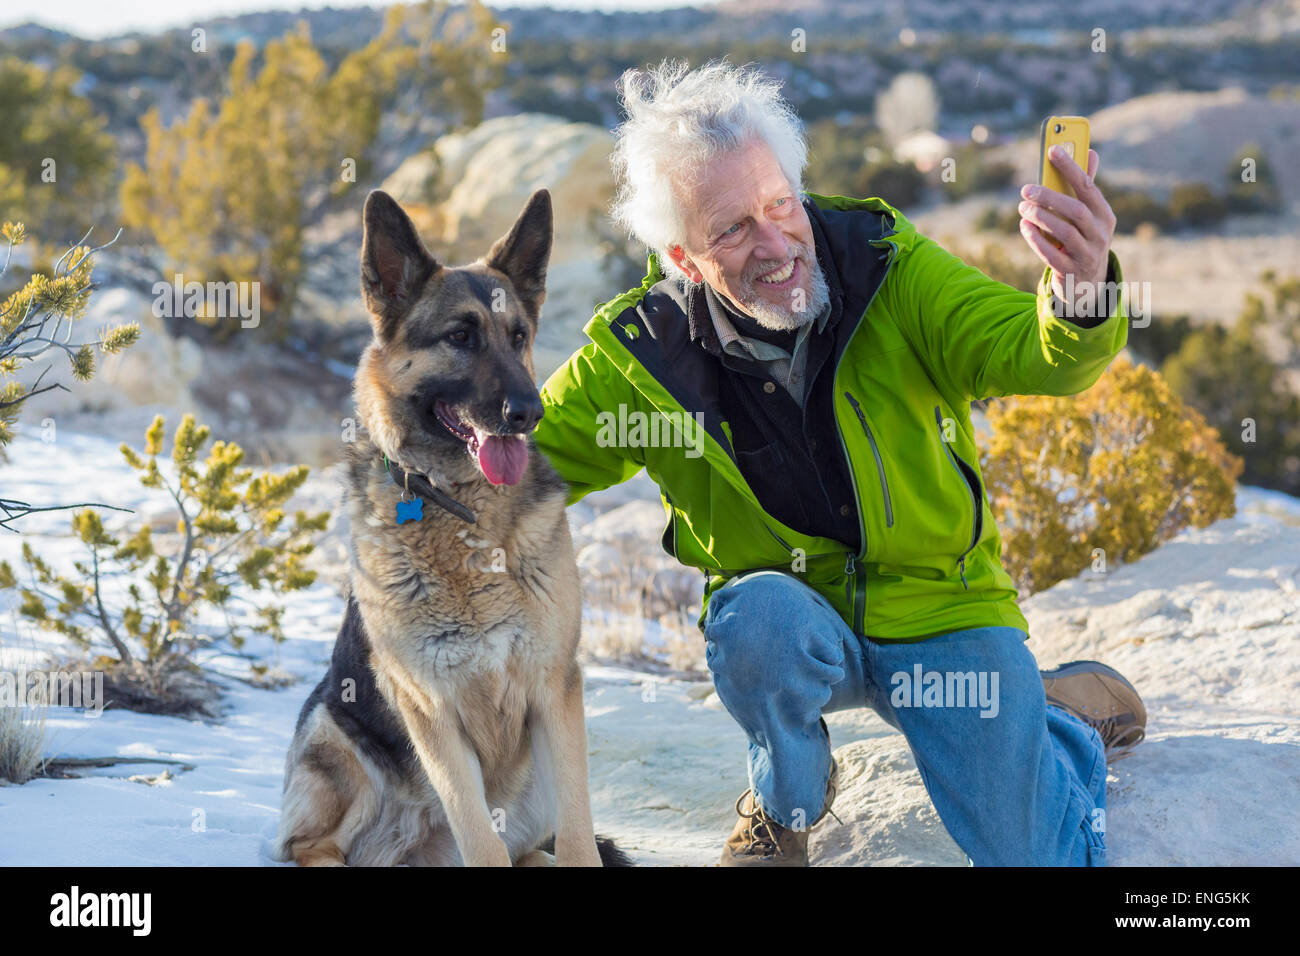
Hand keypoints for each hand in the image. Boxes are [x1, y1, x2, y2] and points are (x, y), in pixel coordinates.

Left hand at [1018, 147, 1116, 314]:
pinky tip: (1024, 227)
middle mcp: (1100, 234)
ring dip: (1040, 217)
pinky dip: (1036, 239)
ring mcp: (1087, 254)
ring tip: (1022, 208)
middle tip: (1026, 189)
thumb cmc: (1083, 239)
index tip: (1052, 150)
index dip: (1071, 167)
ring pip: (1063, 232)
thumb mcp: (1090, 216)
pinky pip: (1051, 254)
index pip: (1088, 186)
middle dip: (1049, 196)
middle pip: (1076, 210)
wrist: (1087, 283)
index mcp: (1104, 215)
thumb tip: (1090, 150)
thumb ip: (1086, 186)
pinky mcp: (1070, 271)